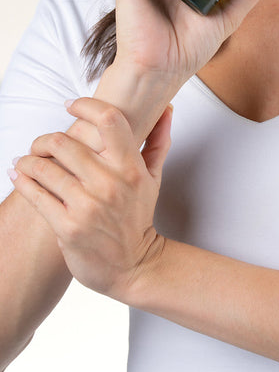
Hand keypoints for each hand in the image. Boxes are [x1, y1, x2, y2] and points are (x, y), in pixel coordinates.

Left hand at [9, 98, 171, 299]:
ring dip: (28, 160)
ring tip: (25, 161)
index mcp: (131, 166)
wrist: (133, 265)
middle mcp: (110, 182)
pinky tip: (19, 176)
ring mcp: (87, 205)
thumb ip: (158, 140)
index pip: (109, 119)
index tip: (71, 105)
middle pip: (64, 142)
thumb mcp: (153, 177)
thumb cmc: (138, 217)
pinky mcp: (67, 226)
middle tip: (40, 144)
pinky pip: (36, 195)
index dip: (85, 105)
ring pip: (44, 168)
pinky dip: (22, 181)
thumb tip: (166, 109)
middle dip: (44, 140)